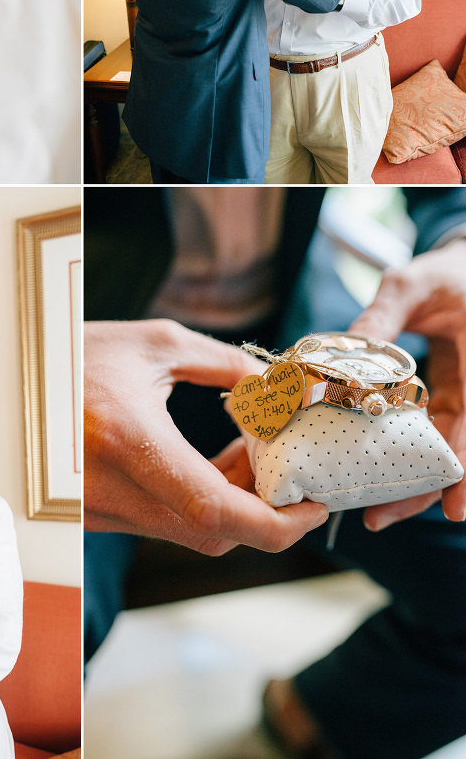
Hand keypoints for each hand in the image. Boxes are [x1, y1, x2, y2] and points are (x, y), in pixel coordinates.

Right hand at [85, 320, 327, 554]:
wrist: (9, 379)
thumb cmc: (76, 353)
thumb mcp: (154, 345)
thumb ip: (224, 365)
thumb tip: (279, 388)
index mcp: (129, 441)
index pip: (216, 512)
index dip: (278, 522)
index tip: (315, 505)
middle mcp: (112, 489)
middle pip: (213, 533)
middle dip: (265, 510)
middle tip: (290, 470)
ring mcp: (100, 511)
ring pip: (191, 532)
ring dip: (234, 504)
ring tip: (250, 453)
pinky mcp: (97, 516)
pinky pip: (165, 524)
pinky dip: (202, 503)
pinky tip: (215, 462)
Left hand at [349, 239, 465, 528]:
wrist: (463, 275)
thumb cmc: (443, 277)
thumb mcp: (411, 284)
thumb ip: (383, 314)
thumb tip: (340, 349)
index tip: (455, 509)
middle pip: (462, 452)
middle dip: (427, 491)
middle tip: (380, 518)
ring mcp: (465, 399)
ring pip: (446, 453)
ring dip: (414, 484)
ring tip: (373, 513)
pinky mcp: (450, 403)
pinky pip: (433, 438)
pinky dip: (406, 458)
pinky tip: (374, 477)